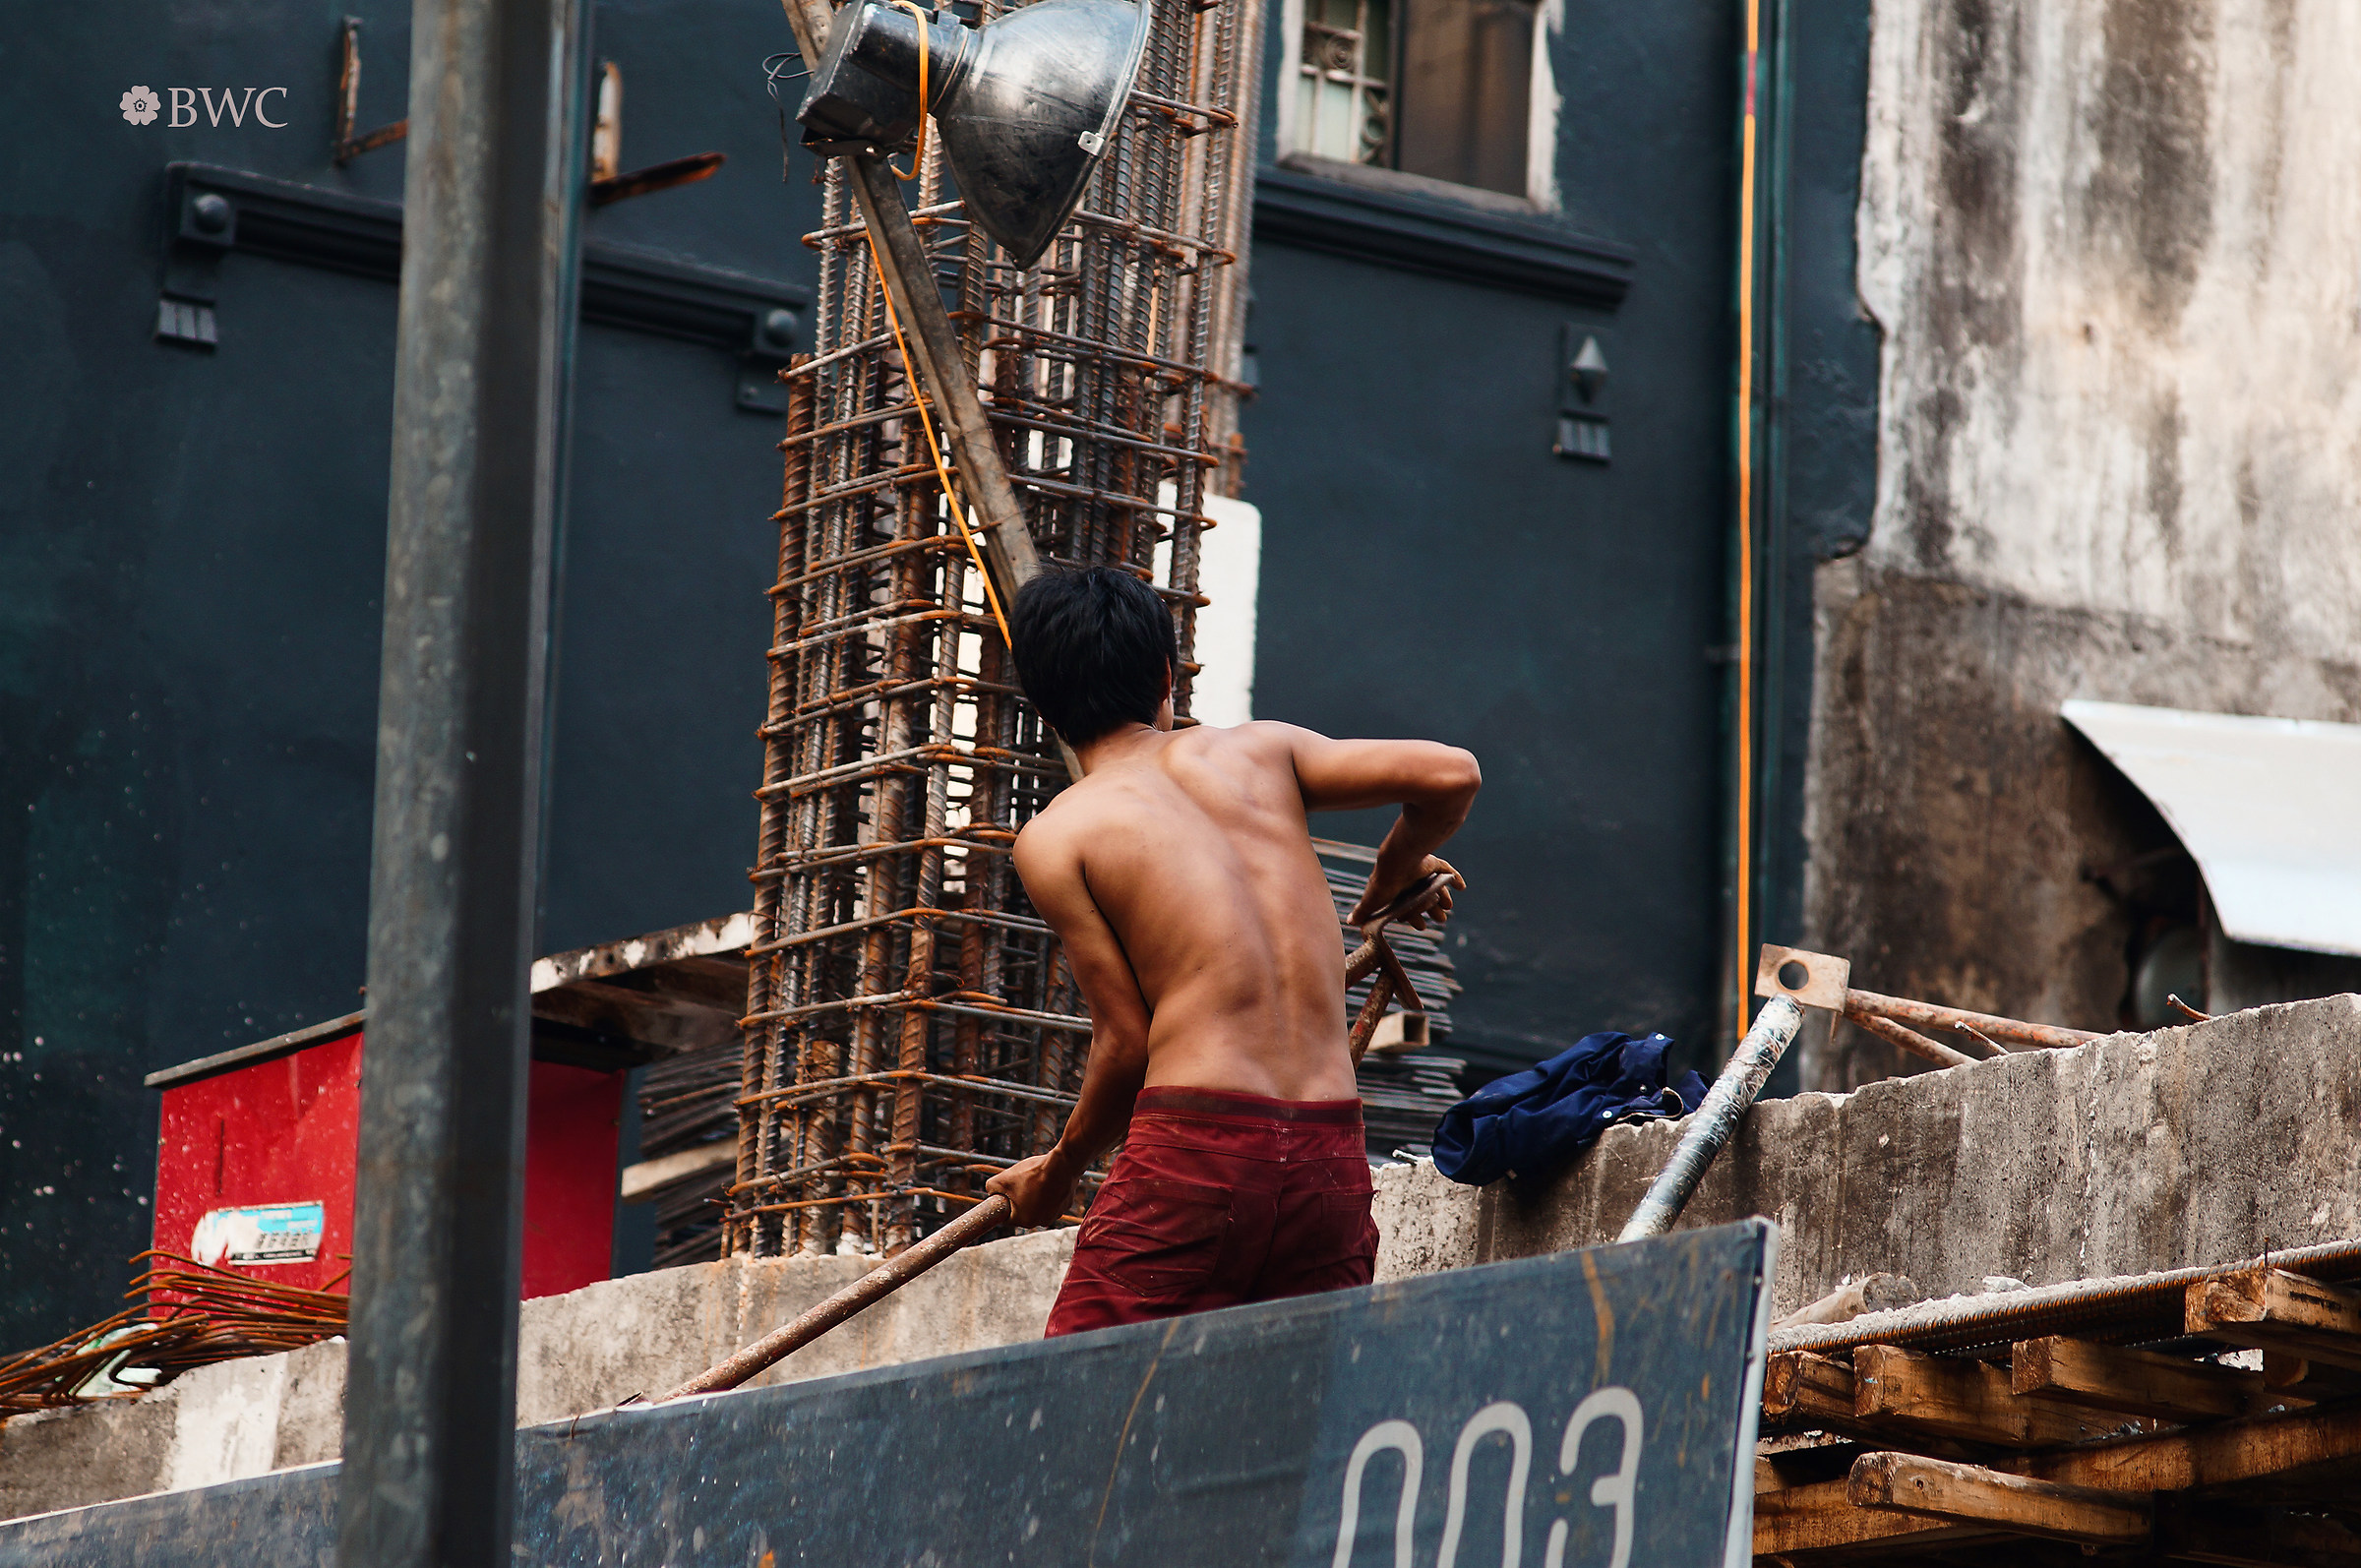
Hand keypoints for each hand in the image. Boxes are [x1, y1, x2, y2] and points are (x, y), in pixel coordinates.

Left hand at [986, 1148, 1080, 1227]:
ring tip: (1035, 1180)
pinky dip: (1049, 1192)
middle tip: (1021, 1183)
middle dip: (1020, 1199)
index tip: (1007, 1192)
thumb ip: (991, 1188)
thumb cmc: (1032, 1173)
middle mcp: (1042, 1221)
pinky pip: (1052, 1200)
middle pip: (1024, 1211)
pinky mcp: (1066, 1204)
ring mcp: (1056, 1214)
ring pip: (1038, 1206)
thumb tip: (991, 1192)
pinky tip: (1048, 1180)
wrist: (1061, 1164)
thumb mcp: (1003, 1179)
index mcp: (1025, 1221)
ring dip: (1035, 1196)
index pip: (1008, 1217)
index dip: (1005, 1203)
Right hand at [1348, 856, 1463, 928]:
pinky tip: (1461, 887)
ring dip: (1443, 898)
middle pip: (1423, 899)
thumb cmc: (1384, 883)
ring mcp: (1421, 872)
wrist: (1398, 862)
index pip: (1407, 907)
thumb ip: (1363, 912)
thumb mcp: (1372, 901)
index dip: (1415, 917)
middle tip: (1441, 920)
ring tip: (1448, 907)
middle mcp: (1409, 881)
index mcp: (1396, 891)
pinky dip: (1455, 878)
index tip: (1423, 927)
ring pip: (1435, 887)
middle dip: (1432, 911)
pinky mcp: (1432, 863)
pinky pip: (1447, 870)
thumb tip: (1349, 922)